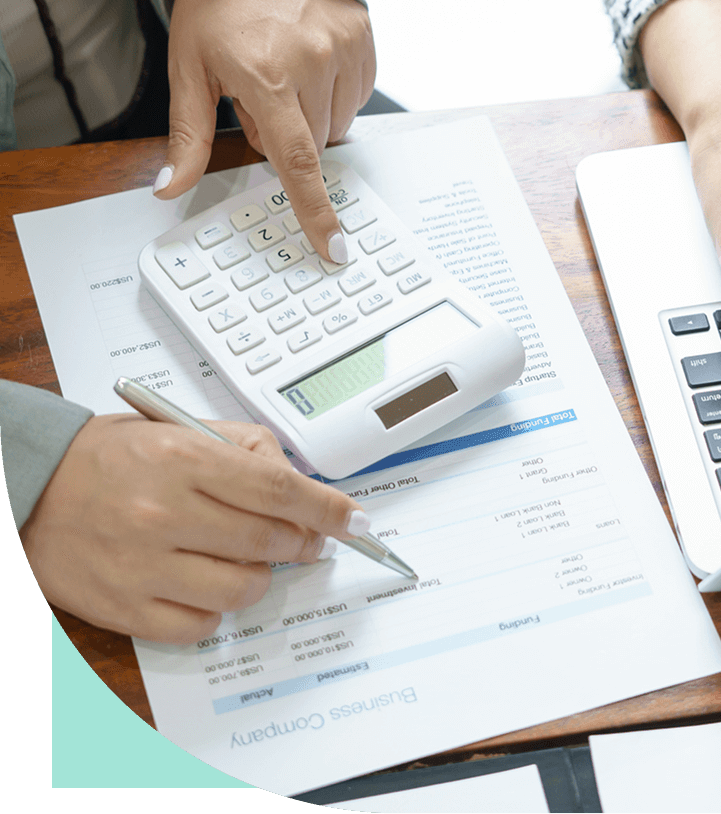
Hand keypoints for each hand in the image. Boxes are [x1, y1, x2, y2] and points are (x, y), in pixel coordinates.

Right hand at [19, 412, 368, 642]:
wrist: (29, 489)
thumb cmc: (110, 457)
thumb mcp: (180, 429)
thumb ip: (246, 448)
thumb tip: (299, 482)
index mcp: (184, 460)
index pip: (281, 490)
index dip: (328, 509)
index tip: (356, 521)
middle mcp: (165, 513)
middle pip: (270, 541)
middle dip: (301, 540)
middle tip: (303, 536)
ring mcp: (145, 565)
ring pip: (244, 588)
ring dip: (259, 574)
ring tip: (243, 555)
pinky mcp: (126, 608)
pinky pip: (202, 624)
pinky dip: (216, 607)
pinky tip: (204, 580)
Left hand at [154, 0, 375, 263]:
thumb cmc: (216, 3)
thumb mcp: (189, 68)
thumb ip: (187, 136)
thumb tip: (169, 188)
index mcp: (266, 75)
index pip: (297, 161)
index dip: (315, 210)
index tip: (334, 246)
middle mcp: (314, 62)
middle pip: (314, 141)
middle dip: (288, 133)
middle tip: (259, 95)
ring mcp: (345, 48)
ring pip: (339, 121)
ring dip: (314, 114)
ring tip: (285, 72)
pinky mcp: (365, 37)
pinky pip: (358, 93)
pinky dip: (335, 91)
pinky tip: (310, 62)